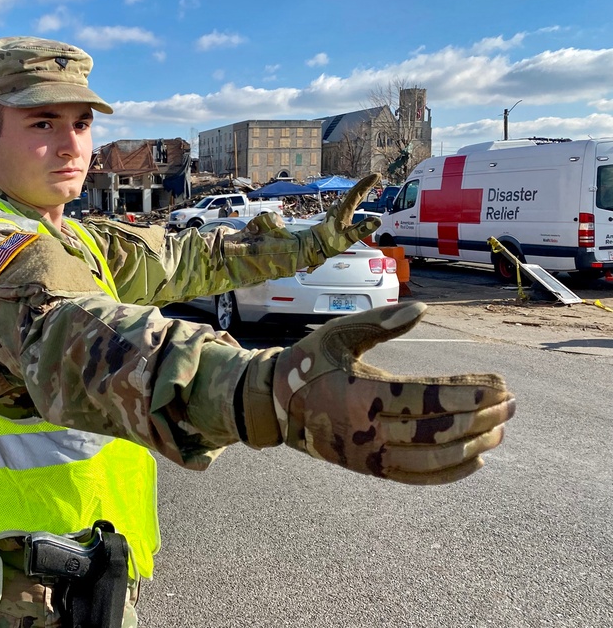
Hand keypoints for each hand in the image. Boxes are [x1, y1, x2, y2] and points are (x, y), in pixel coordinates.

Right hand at [272, 302, 514, 484]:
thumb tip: (421, 309)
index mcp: (358, 392)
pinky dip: (449, 473)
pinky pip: (415, 478)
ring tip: (500, 430)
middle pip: (435, 430)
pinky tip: (477, 459)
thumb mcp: (338, 334)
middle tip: (512, 403)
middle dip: (481, 418)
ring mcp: (366, 455)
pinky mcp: (368, 469)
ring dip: (472, 446)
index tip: (500, 385)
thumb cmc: (311, 362)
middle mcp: (364, 430)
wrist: (275, 405)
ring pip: (431, 458)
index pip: (426, 399)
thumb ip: (379, 322)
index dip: (467, 395)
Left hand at [310, 173, 381, 257]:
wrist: (315, 245)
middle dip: (365, 184)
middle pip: (354, 191)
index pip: (357, 192)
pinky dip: (357, 198)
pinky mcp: (337, 215)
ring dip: (361, 189)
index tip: (377, 175)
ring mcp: (338, 210)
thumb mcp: (348, 237)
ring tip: (370, 184)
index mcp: (344, 210)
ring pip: (351, 196)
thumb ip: (362, 229)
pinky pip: (349, 202)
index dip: (367, 183)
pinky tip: (360, 199)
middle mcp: (341, 207)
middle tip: (376, 177)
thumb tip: (377, 221)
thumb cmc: (329, 241)